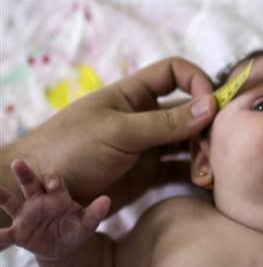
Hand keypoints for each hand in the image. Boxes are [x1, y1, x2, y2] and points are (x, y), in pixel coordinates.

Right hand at [0, 160, 109, 259]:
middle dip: (25, 173)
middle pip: (30, 183)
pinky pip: (4, 235)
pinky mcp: (18, 233)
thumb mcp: (87, 224)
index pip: (53, 182)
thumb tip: (106, 201)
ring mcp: (26, 216)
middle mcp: (38, 201)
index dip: (53, 181)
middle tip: (18, 163)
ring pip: (11, 202)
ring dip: (1, 195)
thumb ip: (95, 213)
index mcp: (57, 196)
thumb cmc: (76, 229)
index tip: (52, 185)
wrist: (65, 247)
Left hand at [4, 57, 217, 212]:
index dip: (197, 82)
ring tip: (207, 174)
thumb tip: (212, 104)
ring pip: (189, 142)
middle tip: (215, 149)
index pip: (175, 73)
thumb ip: (166, 122)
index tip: (213, 105)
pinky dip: (195, 174)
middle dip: (207, 127)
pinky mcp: (150, 174)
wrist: (43, 193)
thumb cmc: (71, 149)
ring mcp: (150, 146)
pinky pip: (181, 169)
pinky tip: (204, 182)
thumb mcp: (119, 131)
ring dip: (204, 153)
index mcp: (134, 94)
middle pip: (191, 111)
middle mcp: (146, 117)